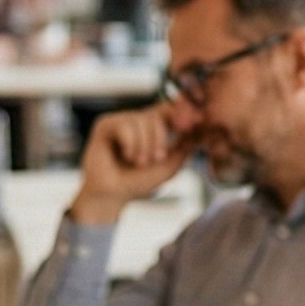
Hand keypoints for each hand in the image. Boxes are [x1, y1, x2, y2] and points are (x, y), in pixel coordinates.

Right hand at [71, 105, 190, 224]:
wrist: (113, 195)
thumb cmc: (138, 182)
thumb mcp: (168, 167)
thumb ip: (184, 148)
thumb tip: (198, 130)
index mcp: (153, 128)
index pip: (170, 110)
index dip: (183, 112)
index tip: (197, 121)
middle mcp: (137, 120)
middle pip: (158, 113)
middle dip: (161, 137)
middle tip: (158, 158)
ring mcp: (121, 120)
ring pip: (142, 119)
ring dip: (145, 145)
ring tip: (138, 162)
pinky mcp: (105, 125)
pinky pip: (126, 125)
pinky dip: (131, 144)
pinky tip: (127, 156)